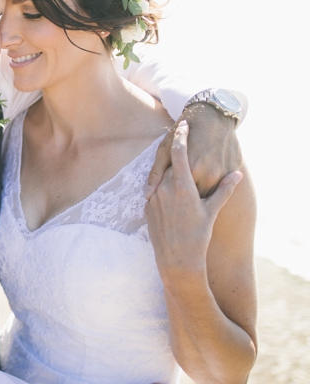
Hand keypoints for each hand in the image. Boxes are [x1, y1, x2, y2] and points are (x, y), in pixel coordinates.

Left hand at [146, 120, 241, 276]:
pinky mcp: (146, 207)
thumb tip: (236, 174)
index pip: (179, 153)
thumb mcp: (212, 211)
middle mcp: (163, 188)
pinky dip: (162, 189)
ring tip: (181, 176)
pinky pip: (155, 191)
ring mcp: (153, 197)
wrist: (177, 259)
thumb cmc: (199, 235)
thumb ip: (223, 190)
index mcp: (181, 186)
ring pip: (161, 178)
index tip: (183, 124)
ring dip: (170, 175)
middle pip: (170, 165)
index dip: (181, 137)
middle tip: (184, 148)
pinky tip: (172, 197)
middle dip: (177, 158)